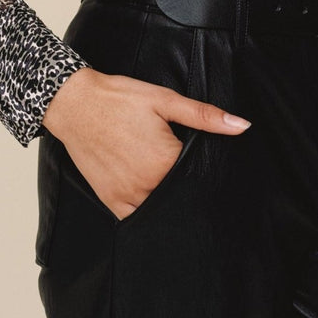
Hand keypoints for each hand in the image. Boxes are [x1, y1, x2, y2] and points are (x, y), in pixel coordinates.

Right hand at [41, 67, 251, 219]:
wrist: (75, 103)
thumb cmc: (119, 99)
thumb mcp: (165, 100)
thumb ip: (205, 116)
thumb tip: (242, 126)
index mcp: (165, 162)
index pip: (200, 176)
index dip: (207, 169)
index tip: (208, 164)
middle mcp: (147, 186)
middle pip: (182, 195)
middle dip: (190, 187)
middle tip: (188, 171)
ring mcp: (128, 197)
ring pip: (162, 209)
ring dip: (170, 200)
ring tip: (169, 180)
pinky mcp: (111, 201)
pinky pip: (138, 218)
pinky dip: (148, 210)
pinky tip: (152, 195)